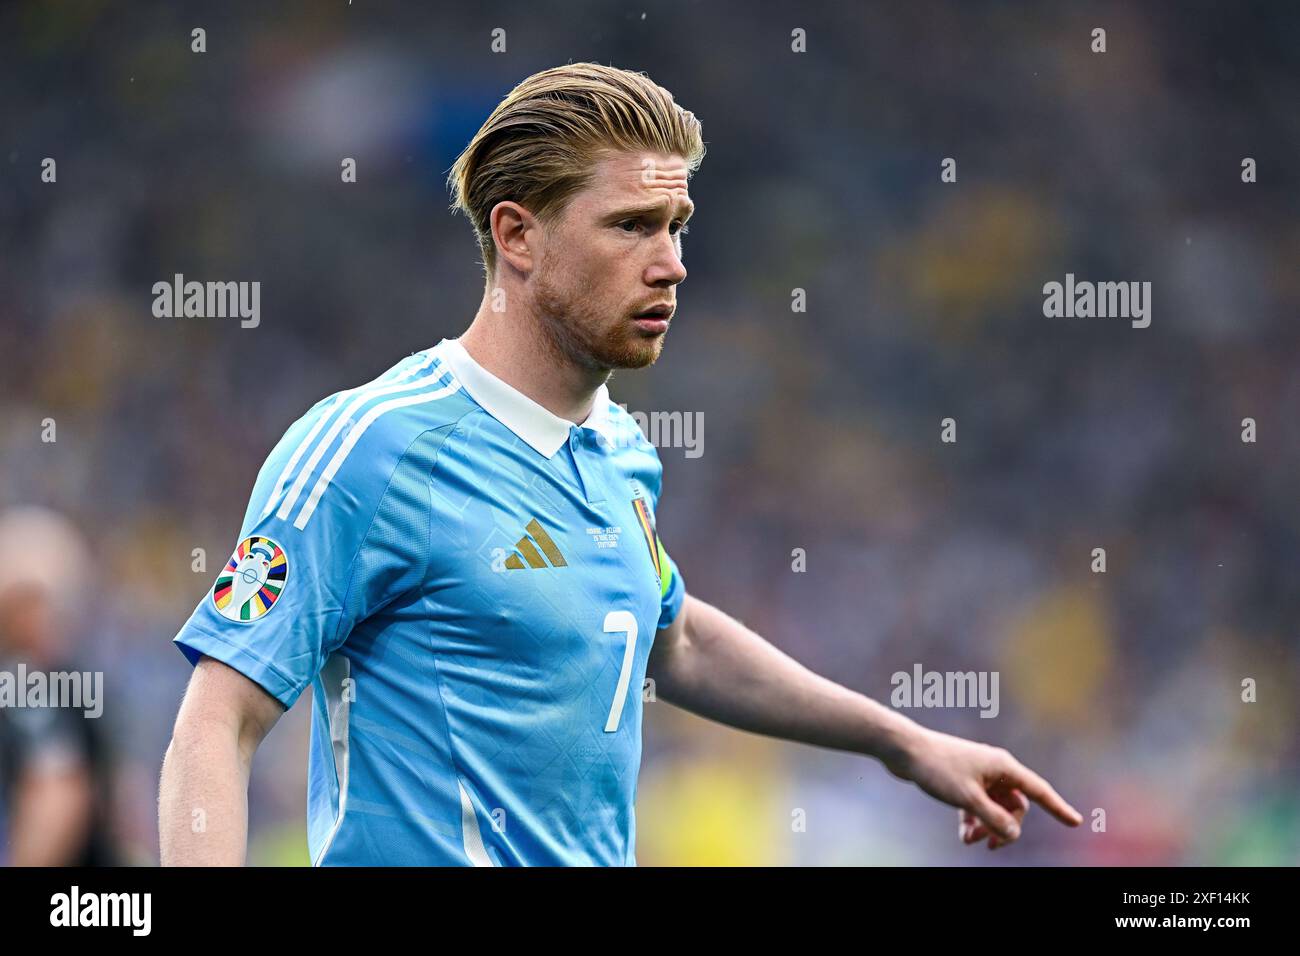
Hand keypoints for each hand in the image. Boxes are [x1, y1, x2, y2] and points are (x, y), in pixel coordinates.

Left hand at [883, 726, 1081, 849]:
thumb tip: (1014, 833)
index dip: (1058, 808)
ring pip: (996, 806)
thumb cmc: (937, 769)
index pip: (1038, 790)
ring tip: (970, 840)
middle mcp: (995, 767)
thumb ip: (993, 819)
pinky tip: (963, 834)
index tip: (1077, 822)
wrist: (904, 750)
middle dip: (1005, 826)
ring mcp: (979, 772)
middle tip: (990, 845)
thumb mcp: (967, 799)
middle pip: (1015, 805)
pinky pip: (979, 804)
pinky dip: (974, 819)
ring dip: (988, 825)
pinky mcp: (963, 778)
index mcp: (1003, 766)